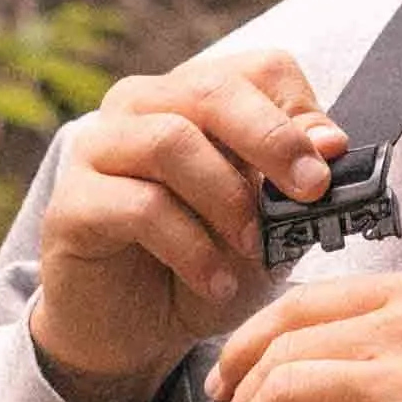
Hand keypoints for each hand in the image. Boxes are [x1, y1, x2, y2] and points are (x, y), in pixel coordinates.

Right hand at [26, 49, 348, 401]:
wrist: (132, 333)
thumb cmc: (202, 268)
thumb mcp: (265, 228)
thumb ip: (291, 185)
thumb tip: (330, 142)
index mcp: (195, 98)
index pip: (259, 68)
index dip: (301, 111)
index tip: (329, 164)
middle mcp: (141, 107)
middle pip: (212, 89)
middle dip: (272, 139)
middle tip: (311, 190)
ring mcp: (99, 150)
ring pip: (171, 141)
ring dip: (227, 198)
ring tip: (253, 249)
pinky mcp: (72, 204)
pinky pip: (141, 207)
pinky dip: (192, 248)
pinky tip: (216, 282)